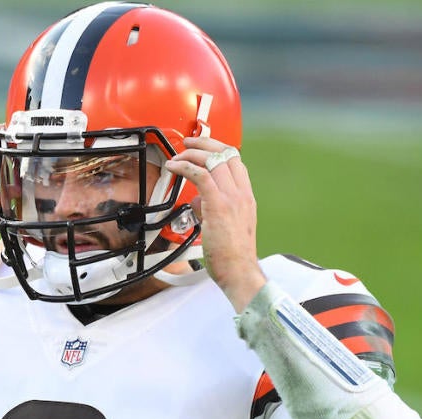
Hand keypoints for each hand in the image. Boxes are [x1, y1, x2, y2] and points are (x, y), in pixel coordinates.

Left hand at [165, 136, 265, 311]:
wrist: (240, 273)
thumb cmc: (233, 257)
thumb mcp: (227, 227)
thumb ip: (212, 210)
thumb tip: (198, 202)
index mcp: (246, 197)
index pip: (235, 160)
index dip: (217, 148)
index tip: (202, 147)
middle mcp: (242, 194)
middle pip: (225, 153)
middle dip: (203, 143)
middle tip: (187, 144)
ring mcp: (232, 198)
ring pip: (212, 160)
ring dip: (190, 154)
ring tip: (176, 158)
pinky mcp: (218, 206)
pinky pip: (201, 175)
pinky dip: (185, 167)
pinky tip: (174, 168)